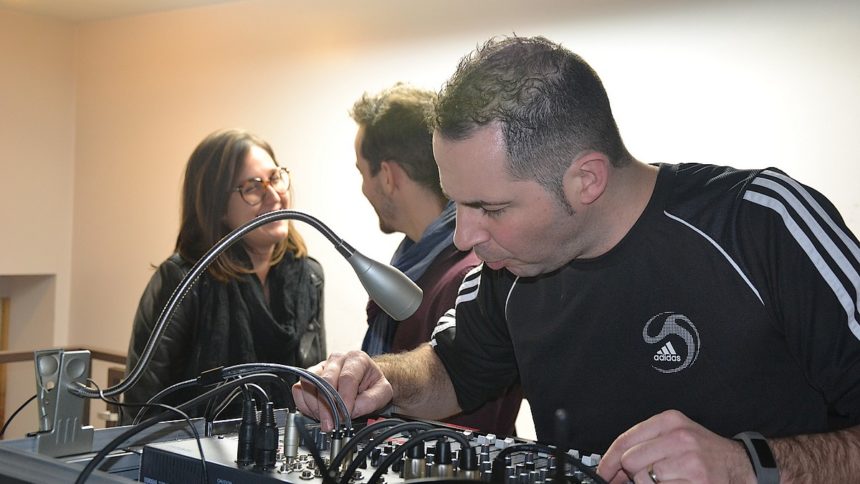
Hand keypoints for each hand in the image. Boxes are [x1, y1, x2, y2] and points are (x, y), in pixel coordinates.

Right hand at [291, 350, 392, 430]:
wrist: (365, 380)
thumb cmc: (372, 384)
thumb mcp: (383, 391)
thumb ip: (372, 400)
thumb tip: (352, 411)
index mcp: (356, 359)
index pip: (347, 378)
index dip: (344, 400)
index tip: (345, 417)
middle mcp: (336, 360)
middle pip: (325, 381)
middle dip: (327, 407)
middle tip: (331, 424)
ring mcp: (321, 367)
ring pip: (308, 383)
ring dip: (315, 407)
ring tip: (325, 420)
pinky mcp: (309, 377)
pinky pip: (298, 389)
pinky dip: (304, 405)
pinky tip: (316, 413)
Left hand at [597, 409, 754, 483]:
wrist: (740, 465)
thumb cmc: (703, 452)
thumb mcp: (675, 435)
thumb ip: (644, 444)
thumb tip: (612, 468)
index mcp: (670, 421)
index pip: (626, 440)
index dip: (609, 460)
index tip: (604, 473)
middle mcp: (679, 437)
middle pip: (631, 461)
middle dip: (629, 475)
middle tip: (638, 479)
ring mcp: (689, 461)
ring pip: (643, 479)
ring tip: (666, 479)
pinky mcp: (697, 482)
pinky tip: (675, 483)